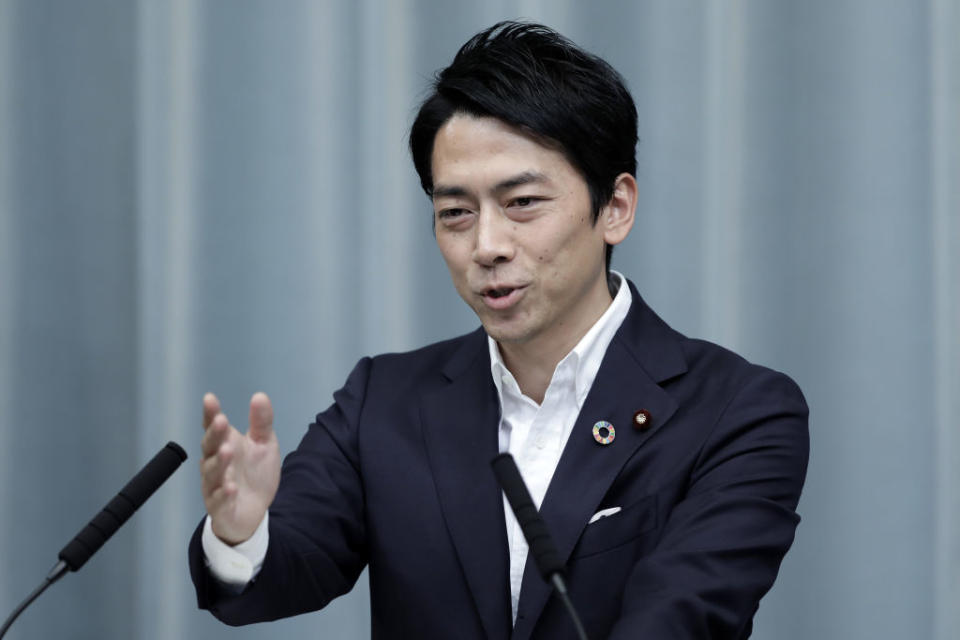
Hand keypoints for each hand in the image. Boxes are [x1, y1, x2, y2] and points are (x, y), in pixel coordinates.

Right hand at [201, 391, 280, 544]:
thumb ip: (261, 423)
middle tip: (221, 421)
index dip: (210, 414)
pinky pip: (219, 500)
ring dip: (219, 462)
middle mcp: (214, 464)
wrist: (255, 511)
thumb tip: (260, 396)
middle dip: (214, 435)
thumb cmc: (255, 474)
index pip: (214, 428)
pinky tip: (230, 487)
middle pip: (209, 447)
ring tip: (227, 450)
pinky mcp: (220, 507)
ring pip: (212, 473)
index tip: (210, 399)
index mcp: (224, 445)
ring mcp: (215, 486)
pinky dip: (224, 493)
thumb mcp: (264, 445)